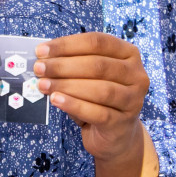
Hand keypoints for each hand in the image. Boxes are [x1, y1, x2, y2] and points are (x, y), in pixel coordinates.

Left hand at [35, 32, 157, 176]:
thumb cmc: (98, 98)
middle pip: (98, 65)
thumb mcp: (88, 76)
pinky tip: (56, 100)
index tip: (41, 50)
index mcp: (128, 53)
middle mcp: (136, 74)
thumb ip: (72, 64)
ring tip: (43, 85)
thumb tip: (42, 59)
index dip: (67, 45)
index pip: (97, 42)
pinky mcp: (123, 122)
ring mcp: (133, 100)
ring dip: (67, 85)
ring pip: (100, 90)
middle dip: (63, 66)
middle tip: (39, 68)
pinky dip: (74, 105)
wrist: (115, 135)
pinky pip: (97, 113)